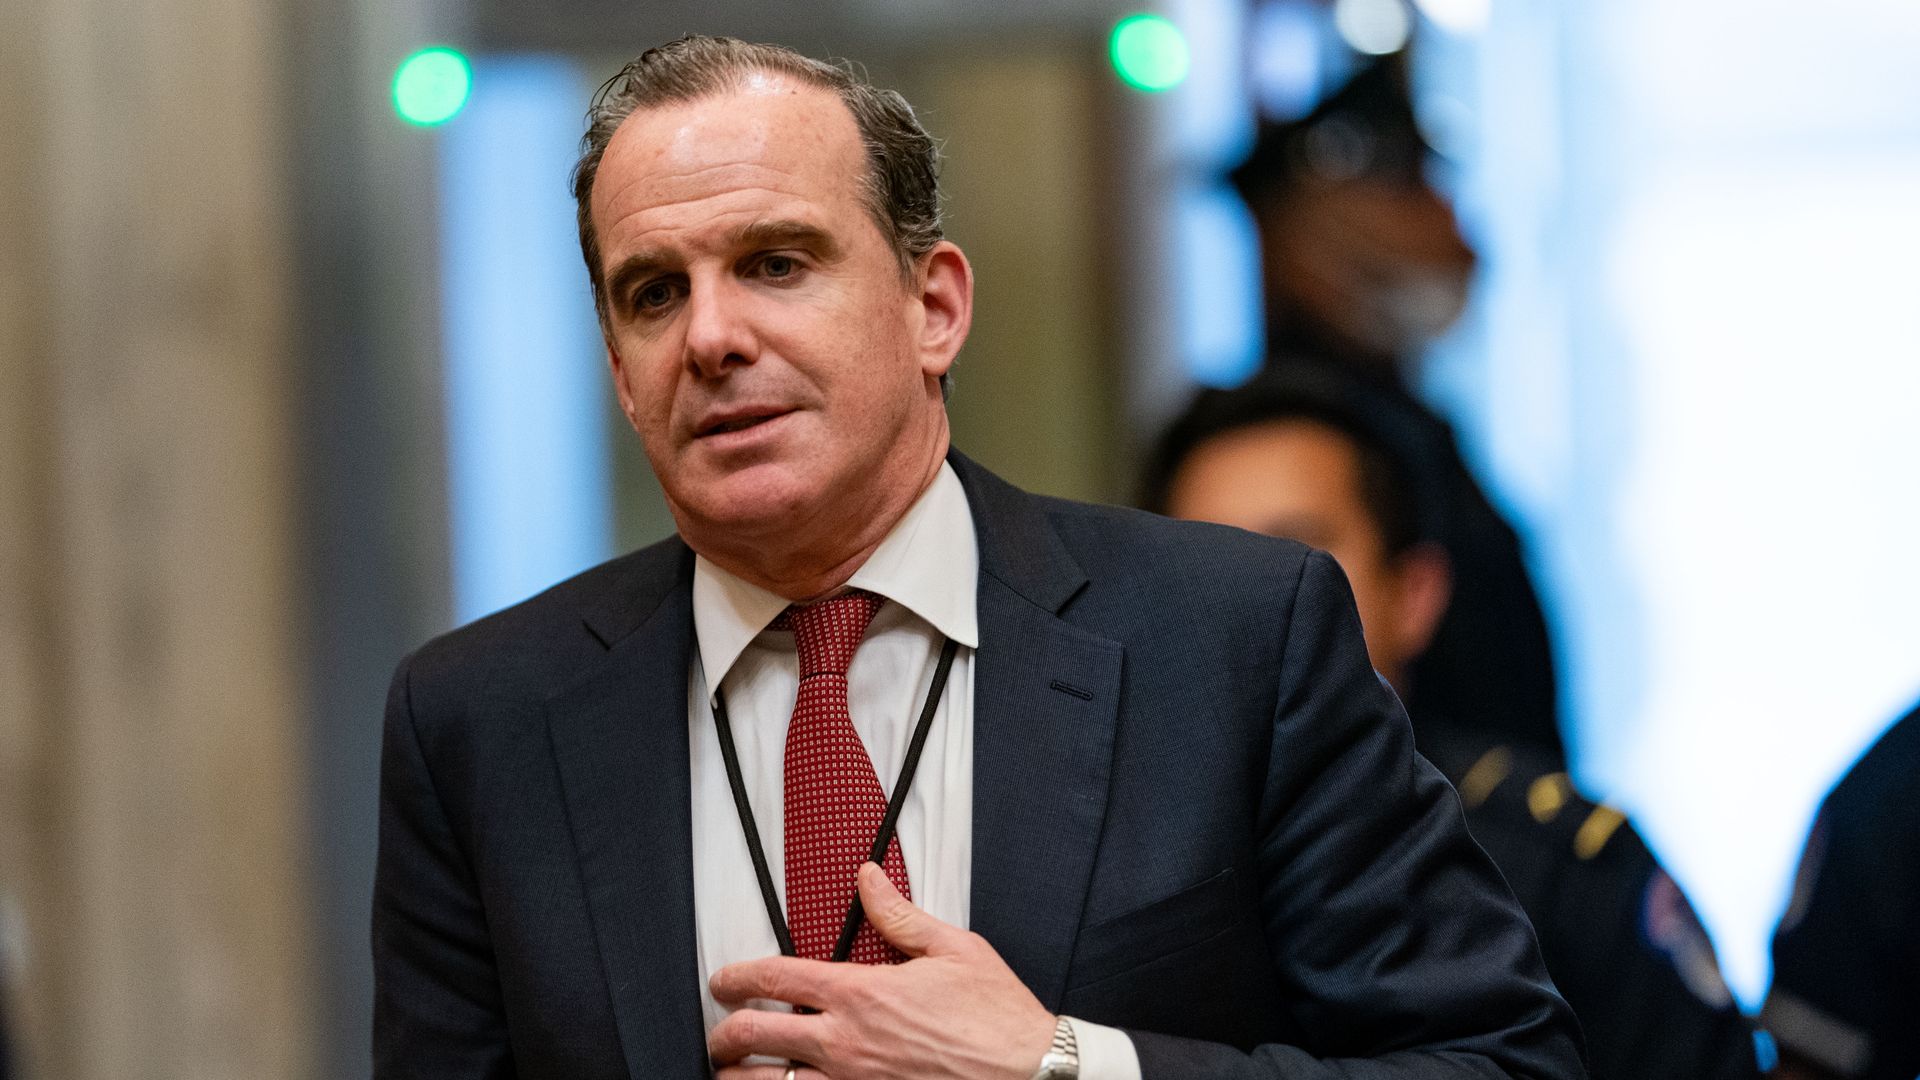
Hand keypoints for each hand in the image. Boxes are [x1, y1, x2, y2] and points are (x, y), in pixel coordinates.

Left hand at [708, 862, 1056, 1078]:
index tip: (723, 979)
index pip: (776, 979)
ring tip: (734, 1074)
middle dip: (724, 1034)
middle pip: (754, 1038)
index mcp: (862, 995)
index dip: (736, 976)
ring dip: (741, 1079)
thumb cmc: (997, 1018)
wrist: (1028, 1072)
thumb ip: (899, 916)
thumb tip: (869, 881)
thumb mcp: (953, 949)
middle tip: (721, 1033)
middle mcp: (847, 1044)